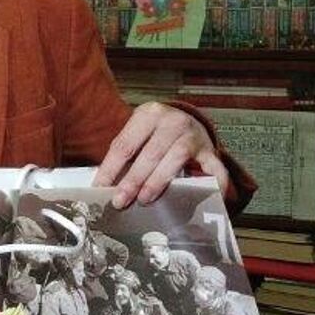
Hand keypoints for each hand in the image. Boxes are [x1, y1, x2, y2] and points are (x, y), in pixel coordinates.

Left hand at [93, 103, 230, 208]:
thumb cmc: (154, 134)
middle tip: (120, 200)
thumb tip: (103, 186)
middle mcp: (173, 121)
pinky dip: (212, 185)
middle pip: (150, 153)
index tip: (100, 188)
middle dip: (133, 180)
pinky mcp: (211, 150)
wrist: (188, 121)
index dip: (111, 168)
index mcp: (148, 114)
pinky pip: (214, 169)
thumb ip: (124, 156)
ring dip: (158, 181)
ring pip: (176, 158)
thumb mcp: (137, 134)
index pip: (125, 144)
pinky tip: (198, 199)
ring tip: (144, 199)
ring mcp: (194, 135)